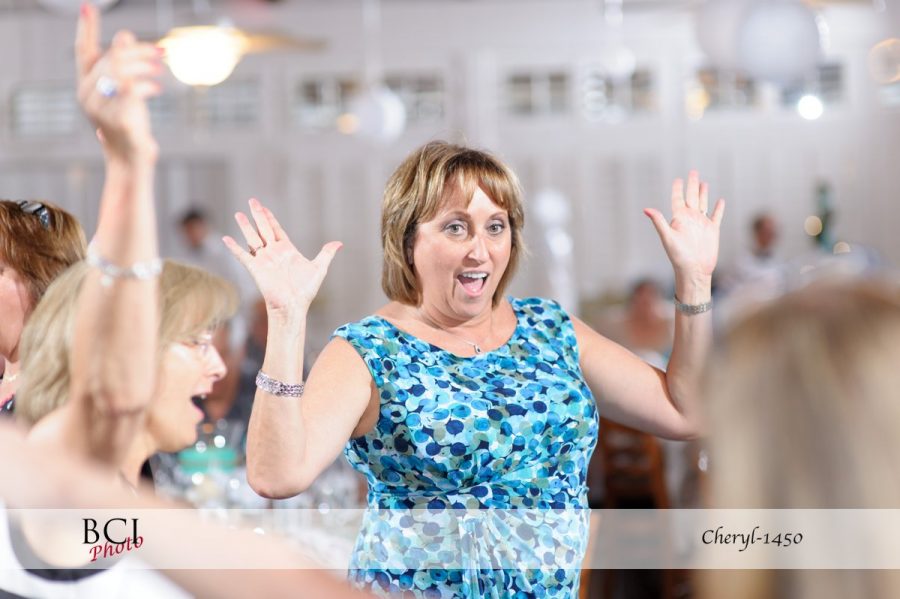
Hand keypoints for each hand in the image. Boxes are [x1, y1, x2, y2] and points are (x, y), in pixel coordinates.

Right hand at [75, 3, 162, 162]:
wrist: (130, 161)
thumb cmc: (128, 124)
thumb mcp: (125, 91)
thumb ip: (122, 66)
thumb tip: (124, 36)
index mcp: (86, 86)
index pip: (83, 52)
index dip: (85, 28)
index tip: (88, 6)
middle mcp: (87, 95)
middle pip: (112, 57)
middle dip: (139, 51)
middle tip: (162, 52)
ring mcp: (100, 108)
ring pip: (121, 70)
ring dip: (146, 65)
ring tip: (161, 69)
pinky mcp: (117, 119)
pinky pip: (131, 90)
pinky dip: (147, 84)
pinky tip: (158, 87)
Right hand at [223, 198, 341, 316]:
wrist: (293, 305)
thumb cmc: (305, 290)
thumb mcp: (319, 268)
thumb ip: (326, 253)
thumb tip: (339, 243)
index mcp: (287, 250)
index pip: (276, 229)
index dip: (270, 218)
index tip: (263, 207)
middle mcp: (273, 252)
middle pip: (263, 229)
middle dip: (258, 215)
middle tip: (252, 200)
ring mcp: (264, 260)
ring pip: (252, 238)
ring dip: (245, 226)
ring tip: (238, 214)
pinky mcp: (255, 268)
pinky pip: (242, 255)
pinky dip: (234, 247)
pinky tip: (226, 239)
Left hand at [644, 171, 724, 279]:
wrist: (694, 270)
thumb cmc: (678, 256)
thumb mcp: (667, 237)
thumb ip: (659, 221)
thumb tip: (646, 209)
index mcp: (679, 218)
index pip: (678, 199)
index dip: (677, 189)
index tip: (678, 179)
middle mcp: (690, 219)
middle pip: (691, 197)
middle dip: (692, 184)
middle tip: (693, 171)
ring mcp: (702, 224)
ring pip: (703, 204)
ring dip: (703, 193)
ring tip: (703, 183)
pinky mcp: (712, 230)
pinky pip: (716, 216)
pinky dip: (718, 208)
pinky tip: (720, 200)